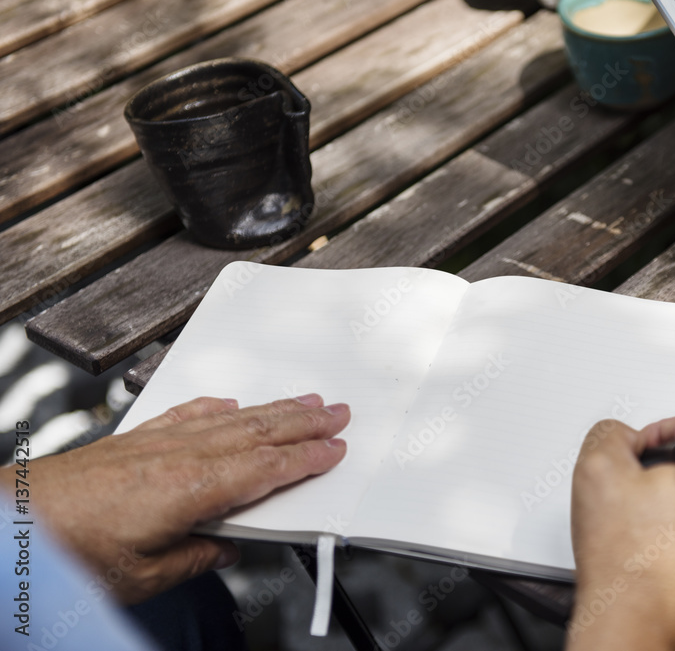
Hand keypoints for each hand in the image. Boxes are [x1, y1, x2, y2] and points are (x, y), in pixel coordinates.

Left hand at [6, 395, 348, 604]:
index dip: (305, 459)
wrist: (13, 524)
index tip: (334, 451)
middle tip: (337, 412)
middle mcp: (179, 455)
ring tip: (305, 401)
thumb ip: (195, 558)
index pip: (265, 469)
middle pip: (257, 432)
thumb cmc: (69, 553)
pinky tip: (231, 404)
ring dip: (274, 409)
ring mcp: (158, 441)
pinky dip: (219, 407)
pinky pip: (190, 412)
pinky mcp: (136, 438)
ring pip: (232, 418)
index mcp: (191, 490)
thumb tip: (227, 549)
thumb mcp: (142, 577)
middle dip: (303, 422)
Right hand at [568, 415, 674, 650]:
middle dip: (672, 478)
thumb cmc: (627, 566)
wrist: (635, 634)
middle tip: (639, 502)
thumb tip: (625, 438)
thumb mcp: (598, 469)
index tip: (639, 458)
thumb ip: (613, 434)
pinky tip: (662, 558)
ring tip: (649, 534)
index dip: (656, 438)